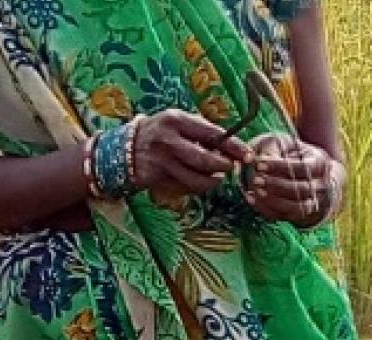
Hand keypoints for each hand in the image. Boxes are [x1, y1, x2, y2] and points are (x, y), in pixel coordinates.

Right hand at [130, 110, 252, 196]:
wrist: (124, 148)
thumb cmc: (160, 133)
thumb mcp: (177, 123)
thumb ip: (201, 131)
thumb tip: (230, 146)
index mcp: (176, 120)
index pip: (212, 133)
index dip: (233, 145)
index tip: (247, 154)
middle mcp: (168, 140)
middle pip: (205, 159)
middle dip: (224, 166)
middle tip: (231, 167)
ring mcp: (162, 161)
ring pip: (197, 179)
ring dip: (213, 180)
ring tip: (217, 176)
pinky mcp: (157, 178)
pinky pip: (185, 188)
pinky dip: (198, 187)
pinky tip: (200, 181)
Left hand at [242, 134, 344, 226]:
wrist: (314, 177)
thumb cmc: (297, 157)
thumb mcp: (290, 147)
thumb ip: (274, 149)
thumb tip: (251, 158)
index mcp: (321, 164)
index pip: (302, 167)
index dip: (279, 166)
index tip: (259, 164)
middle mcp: (323, 185)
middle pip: (301, 189)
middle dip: (276, 185)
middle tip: (256, 179)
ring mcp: (316, 203)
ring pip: (297, 207)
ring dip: (274, 200)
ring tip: (256, 191)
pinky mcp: (304, 215)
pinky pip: (287, 216)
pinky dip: (268, 210)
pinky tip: (253, 200)